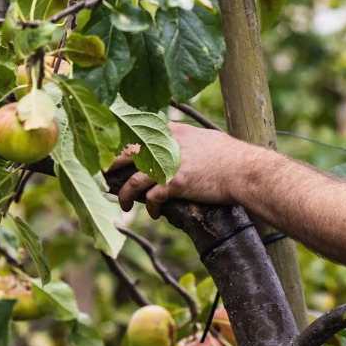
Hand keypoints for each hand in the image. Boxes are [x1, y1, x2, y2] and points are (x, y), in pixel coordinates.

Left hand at [113, 122, 254, 217]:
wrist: (245, 170)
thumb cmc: (230, 155)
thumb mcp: (204, 137)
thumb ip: (184, 138)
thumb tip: (178, 141)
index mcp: (172, 131)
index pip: (136, 130)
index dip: (118, 141)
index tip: (108, 151)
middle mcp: (166, 145)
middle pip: (125, 152)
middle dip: (108, 164)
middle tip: (101, 175)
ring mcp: (169, 164)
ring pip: (132, 181)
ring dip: (125, 196)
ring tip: (125, 205)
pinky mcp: (176, 183)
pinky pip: (152, 198)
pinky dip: (151, 209)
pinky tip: (155, 214)